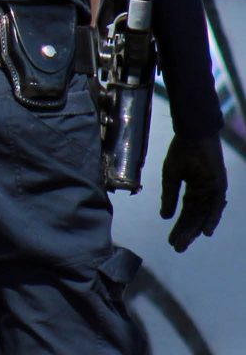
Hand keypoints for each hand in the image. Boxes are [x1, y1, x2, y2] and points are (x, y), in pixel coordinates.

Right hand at [160, 134, 227, 252]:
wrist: (192, 135)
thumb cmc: (181, 152)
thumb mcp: (170, 177)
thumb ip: (169, 197)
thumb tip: (164, 216)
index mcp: (193, 190)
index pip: (186, 213)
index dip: (178, 227)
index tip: (171, 241)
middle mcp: (204, 193)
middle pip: (194, 218)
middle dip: (186, 233)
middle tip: (177, 248)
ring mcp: (212, 190)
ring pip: (204, 215)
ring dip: (195, 230)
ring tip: (186, 243)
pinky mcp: (219, 185)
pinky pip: (216, 206)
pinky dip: (212, 218)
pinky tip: (206, 232)